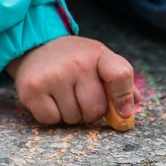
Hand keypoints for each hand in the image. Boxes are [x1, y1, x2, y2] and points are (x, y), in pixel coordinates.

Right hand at [5, 36, 134, 126]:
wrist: (34, 46)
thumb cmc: (73, 59)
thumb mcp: (98, 60)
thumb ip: (119, 81)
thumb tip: (133, 105)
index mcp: (97, 54)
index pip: (120, 75)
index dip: (124, 97)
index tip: (123, 112)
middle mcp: (75, 64)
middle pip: (95, 109)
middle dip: (89, 111)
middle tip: (79, 96)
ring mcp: (53, 76)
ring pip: (73, 118)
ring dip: (69, 113)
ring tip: (62, 94)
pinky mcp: (32, 89)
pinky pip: (51, 120)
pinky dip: (51, 116)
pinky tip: (48, 98)